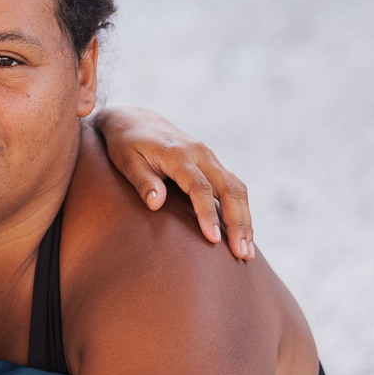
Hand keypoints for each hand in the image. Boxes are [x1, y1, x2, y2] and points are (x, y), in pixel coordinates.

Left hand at [94, 106, 253, 259]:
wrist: (135, 120)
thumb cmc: (126, 144)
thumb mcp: (126, 161)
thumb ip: (143, 182)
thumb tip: (157, 204)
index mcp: (178, 154)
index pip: (199, 187)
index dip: (208, 214)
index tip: (214, 239)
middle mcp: (200, 153)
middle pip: (229, 189)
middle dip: (238, 223)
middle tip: (242, 254)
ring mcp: (209, 156)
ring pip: (237, 188)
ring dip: (245, 219)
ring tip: (247, 251)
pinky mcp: (211, 162)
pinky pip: (233, 186)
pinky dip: (241, 209)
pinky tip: (243, 232)